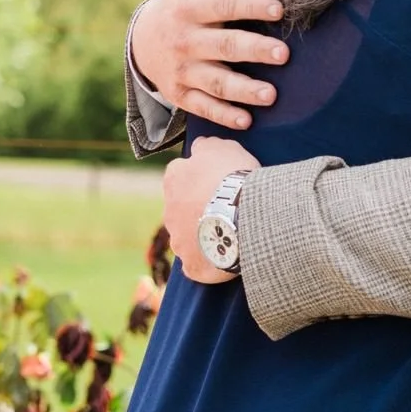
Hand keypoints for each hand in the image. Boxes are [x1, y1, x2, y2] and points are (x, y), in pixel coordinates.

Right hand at [132, 0, 288, 129]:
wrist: (141, 42)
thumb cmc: (181, 5)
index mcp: (191, 8)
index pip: (225, 4)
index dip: (252, 6)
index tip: (280, 9)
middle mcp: (186, 40)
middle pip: (225, 46)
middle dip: (254, 50)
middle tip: (284, 54)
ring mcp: (183, 70)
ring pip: (216, 82)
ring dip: (244, 90)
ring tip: (271, 95)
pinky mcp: (182, 94)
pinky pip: (204, 107)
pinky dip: (224, 116)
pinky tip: (247, 121)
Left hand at [162, 136, 260, 284]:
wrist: (241, 215)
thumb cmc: (232, 177)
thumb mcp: (222, 148)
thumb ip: (206, 146)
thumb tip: (199, 146)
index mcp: (174, 179)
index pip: (180, 177)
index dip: (200, 180)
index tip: (218, 184)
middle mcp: (169, 210)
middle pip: (182, 209)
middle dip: (199, 210)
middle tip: (226, 209)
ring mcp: (178, 240)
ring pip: (188, 237)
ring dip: (203, 236)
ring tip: (230, 234)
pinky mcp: (190, 265)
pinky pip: (197, 264)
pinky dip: (208, 262)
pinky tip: (224, 257)